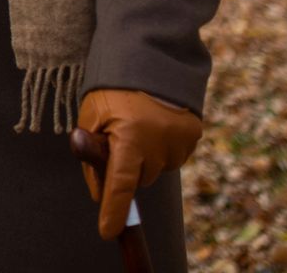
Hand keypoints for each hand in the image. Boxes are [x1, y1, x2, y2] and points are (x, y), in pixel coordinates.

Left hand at [77, 89, 202, 238]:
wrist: (150, 53)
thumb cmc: (113, 85)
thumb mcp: (92, 113)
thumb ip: (92, 154)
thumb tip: (97, 192)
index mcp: (129, 137)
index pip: (119, 185)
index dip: (112, 210)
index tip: (106, 232)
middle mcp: (158, 144)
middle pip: (139, 177)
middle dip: (127, 165)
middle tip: (118, 136)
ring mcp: (180, 141)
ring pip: (157, 168)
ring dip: (146, 156)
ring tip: (138, 122)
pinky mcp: (194, 134)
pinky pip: (174, 155)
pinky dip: (163, 147)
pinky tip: (156, 123)